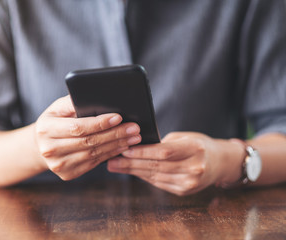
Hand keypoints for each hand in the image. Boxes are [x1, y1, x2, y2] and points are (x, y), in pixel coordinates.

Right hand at [35, 95, 141, 179]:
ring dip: (116, 145)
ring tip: (132, 137)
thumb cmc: (55, 121)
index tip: (118, 117)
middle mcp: (49, 149)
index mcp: (46, 129)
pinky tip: (122, 147)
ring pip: (93, 154)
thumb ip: (74, 102)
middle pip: (88, 142)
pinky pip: (93, 163)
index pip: (78, 127)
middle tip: (133, 128)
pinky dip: (110, 155)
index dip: (100, 123)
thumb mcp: (59, 107)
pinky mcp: (67, 174)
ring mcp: (58, 164)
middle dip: (114, 134)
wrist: (42, 144)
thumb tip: (97, 97)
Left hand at [107, 132, 244, 195]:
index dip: (142, 152)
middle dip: (131, 164)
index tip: (124, 150)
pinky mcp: (184, 191)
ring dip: (133, 172)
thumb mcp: (185, 137)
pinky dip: (144, 177)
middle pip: (157, 166)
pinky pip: (159, 183)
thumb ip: (164, 143)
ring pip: (155, 176)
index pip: (164, 152)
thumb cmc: (199, 145)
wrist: (219, 163)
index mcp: (195, 149)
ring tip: (116, 166)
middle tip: (112, 161)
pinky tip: (132, 172)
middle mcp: (194, 168)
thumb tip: (137, 146)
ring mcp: (190, 182)